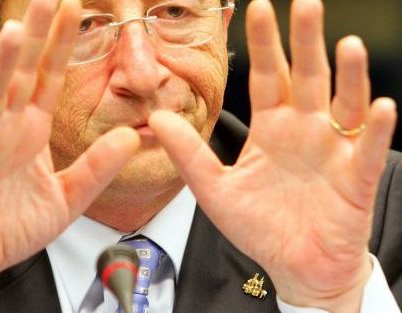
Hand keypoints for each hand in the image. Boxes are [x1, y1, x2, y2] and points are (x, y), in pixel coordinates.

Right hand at [0, 0, 138, 300]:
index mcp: (30, 134)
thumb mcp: (68, 197)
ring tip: (17, 31)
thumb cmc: (13, 228)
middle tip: (49, 0)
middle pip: (21, 76)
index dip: (62, 47)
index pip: (48, 80)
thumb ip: (98, 167)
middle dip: (35, 38)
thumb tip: (133, 136)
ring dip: (3, 65)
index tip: (76, 12)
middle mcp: (4, 132)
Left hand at [149, 0, 395, 310]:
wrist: (295, 265)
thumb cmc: (259, 226)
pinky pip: (367, 150)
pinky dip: (374, 129)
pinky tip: (378, 107)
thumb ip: (188, 153)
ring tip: (345, 45)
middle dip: (305, 41)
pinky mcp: (356, 179)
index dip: (264, 45)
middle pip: (306, 78)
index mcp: (272, 129)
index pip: (269, 78)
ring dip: (348, 75)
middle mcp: (305, 131)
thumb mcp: (215, 188)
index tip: (257, 8)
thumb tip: (154, 117)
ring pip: (343, 104)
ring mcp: (333, 152)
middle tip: (305, 3)